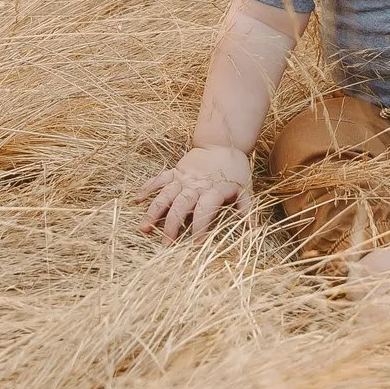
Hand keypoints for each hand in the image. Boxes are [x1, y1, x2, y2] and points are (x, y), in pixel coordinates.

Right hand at [139, 145, 254, 241]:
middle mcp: (196, 185)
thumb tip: (253, 231)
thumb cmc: (236, 170)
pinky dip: (147, 188)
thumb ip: (247, 209)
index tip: (196, 244)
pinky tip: (136, 200)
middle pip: (181, 206)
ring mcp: (182, 178)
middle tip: (165, 245)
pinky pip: (159, 179)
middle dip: (172, 226)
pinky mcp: (175, 171)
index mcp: (214, 190)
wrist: (224, 143)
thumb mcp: (246, 189)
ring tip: (144, 228)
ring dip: (154, 211)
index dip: (200, 227)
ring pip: (166, 195)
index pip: (205, 211)